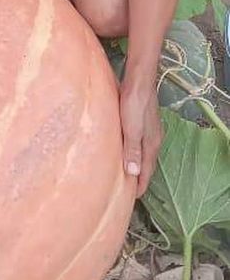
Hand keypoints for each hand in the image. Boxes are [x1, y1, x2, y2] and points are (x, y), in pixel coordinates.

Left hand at [119, 80, 162, 197]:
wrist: (138, 80)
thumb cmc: (134, 104)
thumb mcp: (131, 129)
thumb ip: (132, 150)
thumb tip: (134, 173)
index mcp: (151, 144)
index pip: (146, 171)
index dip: (140, 185)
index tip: (132, 199)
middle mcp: (153, 139)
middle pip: (146, 164)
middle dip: (139, 178)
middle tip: (128, 191)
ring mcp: (149, 131)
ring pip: (142, 154)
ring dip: (136, 165)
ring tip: (125, 175)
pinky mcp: (142, 123)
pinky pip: (138, 144)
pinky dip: (133, 153)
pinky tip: (124, 152)